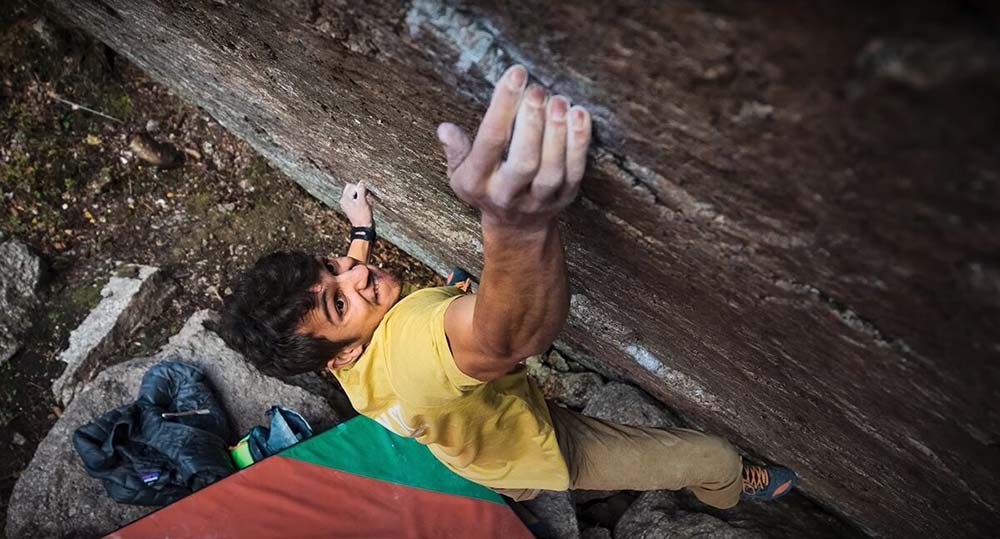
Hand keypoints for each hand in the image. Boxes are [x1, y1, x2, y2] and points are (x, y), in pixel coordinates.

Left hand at [340, 180, 372, 226]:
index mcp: (345, 199)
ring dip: (361, 196)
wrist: (364, 228)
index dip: (360, 189)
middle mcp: (344, 201)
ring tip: (364, 204)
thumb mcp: (363, 201)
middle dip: (359, 191)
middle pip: (351, 189)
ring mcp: (348, 205)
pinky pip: (356, 199)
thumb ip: (361, 190)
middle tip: (364, 199)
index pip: (352, 186)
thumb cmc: (363, 215)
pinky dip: (361, 200)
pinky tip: (364, 206)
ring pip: (355, 194)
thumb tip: (361, 182)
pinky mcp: (352, 208)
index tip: (364, 196)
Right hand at [437, 65, 591, 229]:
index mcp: (478, 182)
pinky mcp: (564, 198)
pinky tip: (578, 114)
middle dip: (532, 123)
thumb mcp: (461, 173)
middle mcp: (508, 194)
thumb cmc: (486, 187)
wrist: (517, 227)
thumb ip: (456, 151)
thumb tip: (445, 129)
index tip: (515, 74)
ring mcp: (539, 200)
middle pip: (523, 162)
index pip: (490, 142)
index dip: (503, 107)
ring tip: (558, 99)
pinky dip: (579, 142)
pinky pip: (575, 171)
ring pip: (552, 169)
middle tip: (537, 89)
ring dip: (557, 131)